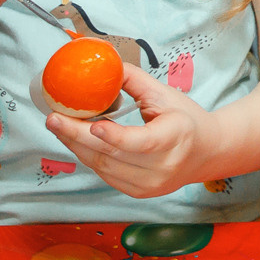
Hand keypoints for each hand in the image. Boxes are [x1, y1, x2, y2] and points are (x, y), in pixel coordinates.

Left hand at [46, 66, 215, 198]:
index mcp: (176, 138)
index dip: (116, 137)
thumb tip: (101, 66)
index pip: (143, 142)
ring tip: (58, 125)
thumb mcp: (165, 94)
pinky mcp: (138, 193)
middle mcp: (163, 167)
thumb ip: (133, 80)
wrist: (206, 153)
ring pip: (103, 167)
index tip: (93, 126)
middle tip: (53, 118)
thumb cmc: (185, 119)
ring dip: (76, 145)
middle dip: (77, 136)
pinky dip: (87, 155)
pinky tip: (75, 139)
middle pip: (112, 155)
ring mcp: (149, 185)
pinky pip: (104, 174)